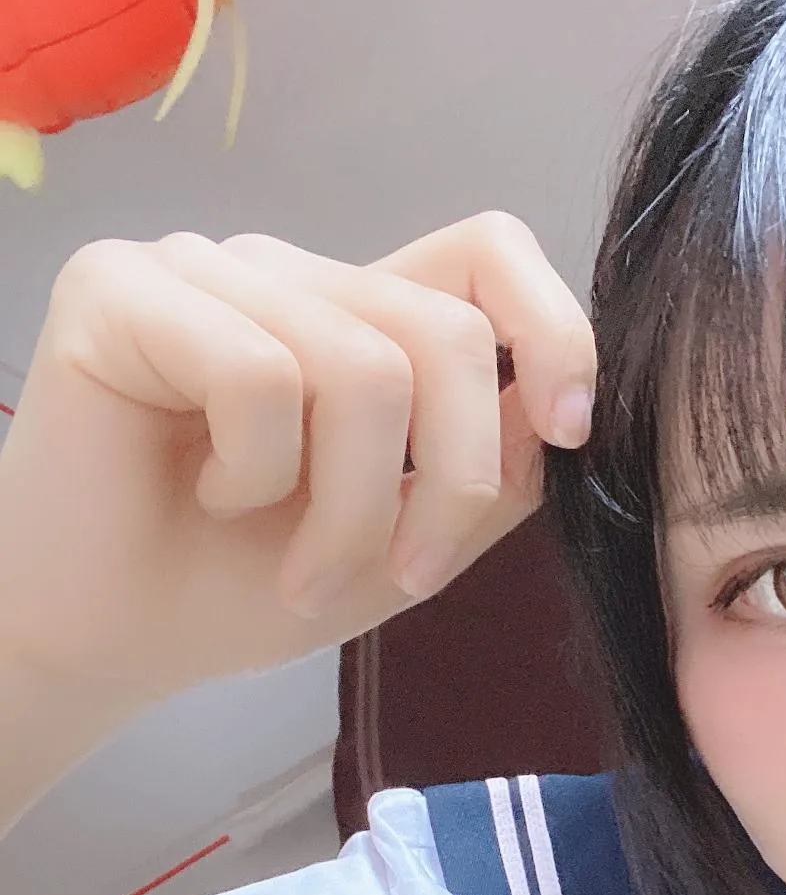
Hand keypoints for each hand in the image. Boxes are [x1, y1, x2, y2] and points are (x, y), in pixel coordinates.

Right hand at [0, 213, 594, 707]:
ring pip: (362, 368)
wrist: (108, 642)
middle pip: (444, 331)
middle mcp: (289, 275)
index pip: (487, 252)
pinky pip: (259, 374)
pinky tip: (207, 501)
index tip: (568, 431)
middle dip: (451, 481)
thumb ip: (486, 478)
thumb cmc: (241, 589)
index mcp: (360, 317)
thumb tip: (553, 413)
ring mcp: (203, 270)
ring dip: (350, 509)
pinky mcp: (123, 291)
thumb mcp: (403, 546)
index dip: (553, 328)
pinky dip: (257, 476)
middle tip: (403, 575)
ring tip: (299, 570)